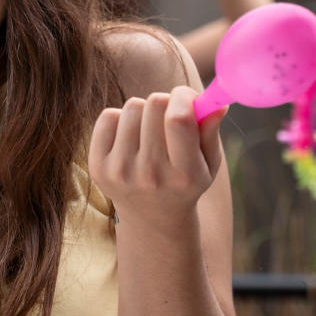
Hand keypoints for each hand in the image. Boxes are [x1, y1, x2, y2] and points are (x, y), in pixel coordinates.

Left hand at [88, 85, 225, 227]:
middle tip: (169, 117)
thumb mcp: (208, 163)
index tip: (187, 97)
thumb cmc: (186, 182)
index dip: (183, 97)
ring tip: (150, 132)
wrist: (153, 219)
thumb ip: (211, 132)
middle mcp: (150, 174)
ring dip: (144, 112)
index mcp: (183, 175)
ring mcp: (120, 172)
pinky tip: (130, 139)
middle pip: (154, 104)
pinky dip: (120, 119)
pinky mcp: (98, 168)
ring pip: (132, 107)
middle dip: (166, 102)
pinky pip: (108, 117)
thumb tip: (217, 103)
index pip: (178, 119)